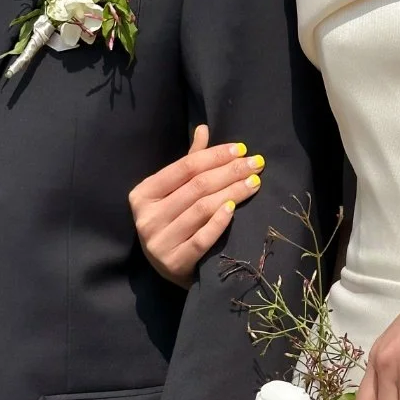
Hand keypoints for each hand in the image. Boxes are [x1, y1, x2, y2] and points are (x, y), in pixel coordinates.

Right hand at [128, 125, 264, 285]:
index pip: (184, 168)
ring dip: (233, 193)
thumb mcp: (176, 193)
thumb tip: (203, 128)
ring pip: (201, 209)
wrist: (171, 270)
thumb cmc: (175, 224)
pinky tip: (235, 209)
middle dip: (230, 172)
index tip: (242, 149)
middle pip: (196, 187)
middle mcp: (146, 218)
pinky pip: (202, 239)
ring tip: (255, 182)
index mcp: (142, 195)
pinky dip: (219, 222)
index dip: (215, 156)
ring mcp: (159, 243)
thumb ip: (189, 163)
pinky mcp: (174, 263)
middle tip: (257, 164)